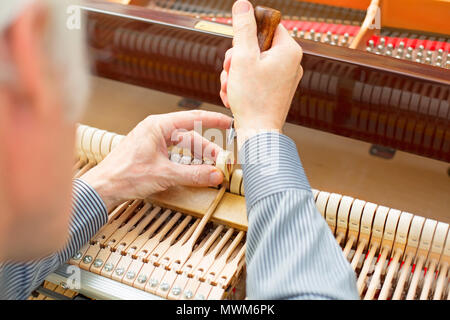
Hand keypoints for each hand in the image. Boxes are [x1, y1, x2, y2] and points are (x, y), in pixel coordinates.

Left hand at [81, 110, 231, 210]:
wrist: (102, 188)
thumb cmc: (124, 176)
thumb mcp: (165, 174)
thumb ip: (193, 174)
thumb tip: (215, 174)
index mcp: (158, 126)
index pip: (192, 118)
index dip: (213, 121)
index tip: (228, 123)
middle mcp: (156, 130)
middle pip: (190, 136)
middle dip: (208, 149)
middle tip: (222, 162)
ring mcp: (153, 142)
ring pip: (183, 147)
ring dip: (198, 158)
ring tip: (212, 169)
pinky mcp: (151, 154)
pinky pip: (175, 154)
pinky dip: (187, 162)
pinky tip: (195, 171)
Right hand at [220, 0, 302, 146]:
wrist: (258, 133)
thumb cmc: (253, 99)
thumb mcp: (243, 58)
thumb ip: (242, 29)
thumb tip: (243, 4)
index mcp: (289, 50)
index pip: (267, 25)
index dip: (247, 34)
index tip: (237, 49)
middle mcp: (291, 63)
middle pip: (256, 46)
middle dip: (236, 59)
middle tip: (230, 71)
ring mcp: (284, 78)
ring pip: (252, 63)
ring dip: (235, 74)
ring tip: (230, 88)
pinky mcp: (275, 91)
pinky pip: (255, 79)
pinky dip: (241, 85)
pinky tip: (233, 97)